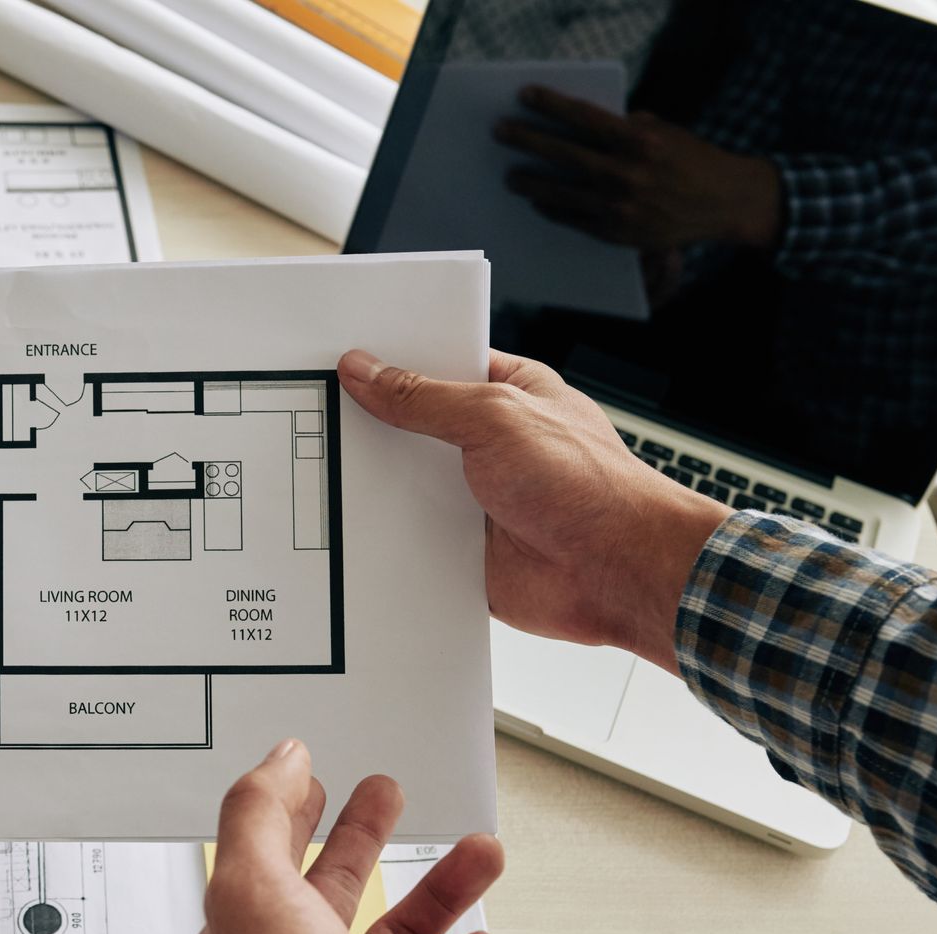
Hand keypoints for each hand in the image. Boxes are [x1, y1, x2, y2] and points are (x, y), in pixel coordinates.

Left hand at [194, 741, 502, 933]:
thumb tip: (278, 760)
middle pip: (334, 891)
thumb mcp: (251, 891)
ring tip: (481, 849)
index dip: (289, 814)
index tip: (312, 778)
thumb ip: (257, 815)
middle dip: (361, 836)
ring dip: (442, 890)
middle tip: (388, 792)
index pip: (266, 861)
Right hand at [338, 347, 728, 669]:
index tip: (339, 356)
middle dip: (371, 424)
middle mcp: (489, 443)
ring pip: (403, 483)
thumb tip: (368, 372)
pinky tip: (349, 527)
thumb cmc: (589, 487)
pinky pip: (408, 536)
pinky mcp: (461, 547)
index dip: (390, 359)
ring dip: (375, 484)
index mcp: (507, 393)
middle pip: (410, 425)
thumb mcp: (496, 418)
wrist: (618, 574)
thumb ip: (425, 397)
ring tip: (321, 469)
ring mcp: (474, 496)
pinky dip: (383, 535)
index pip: (436, 363)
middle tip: (318, 412)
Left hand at [496, 85, 782, 250]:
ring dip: (531, 182)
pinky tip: (537, 200)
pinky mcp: (618, 233)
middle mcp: (628, 173)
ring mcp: (621, 206)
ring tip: (510, 176)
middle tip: (500, 132)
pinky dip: (553, 209)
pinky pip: (574, 219)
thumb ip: (627, 127)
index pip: (584, 118)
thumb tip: (584, 125)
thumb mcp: (666, 133)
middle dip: (528, 140)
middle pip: (565, 154)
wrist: (724, 203)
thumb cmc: (692, 160)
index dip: (551, 105)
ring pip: (562, 191)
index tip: (525, 96)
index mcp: (640, 141)